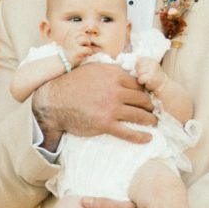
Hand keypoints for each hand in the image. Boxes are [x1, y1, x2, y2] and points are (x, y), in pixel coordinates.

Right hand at [33, 60, 156, 145]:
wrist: (55, 101)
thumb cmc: (72, 84)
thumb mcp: (93, 69)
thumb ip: (110, 71)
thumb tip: (124, 71)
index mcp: (114, 75)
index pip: (137, 85)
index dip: (144, 92)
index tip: (146, 97)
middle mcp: (115, 90)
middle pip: (142, 99)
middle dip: (150, 106)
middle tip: (152, 110)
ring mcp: (111, 108)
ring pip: (139, 115)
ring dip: (150, 120)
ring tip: (153, 122)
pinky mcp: (105, 124)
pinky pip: (128, 132)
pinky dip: (140, 136)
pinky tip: (148, 138)